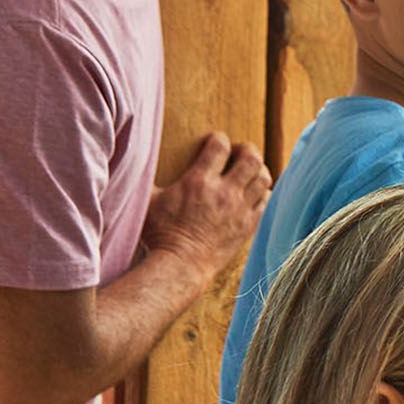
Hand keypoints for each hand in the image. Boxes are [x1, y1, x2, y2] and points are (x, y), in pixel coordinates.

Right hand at [144, 131, 269, 276]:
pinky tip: (254, 194)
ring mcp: (239, 209)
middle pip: (251, 158)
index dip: (218, 138)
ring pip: (263, 178)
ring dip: (258, 170)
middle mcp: (224, 192)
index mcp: (199, 181)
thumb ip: (148, 179)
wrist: (181, 265)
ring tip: (249, 171)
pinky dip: (263, 193)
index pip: (219, 146)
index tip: (214, 141)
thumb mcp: (148, 201)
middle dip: (247, 149)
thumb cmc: (160, 234)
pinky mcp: (248, 226)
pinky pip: (266, 201)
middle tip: (239, 151)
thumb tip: (137, 163)